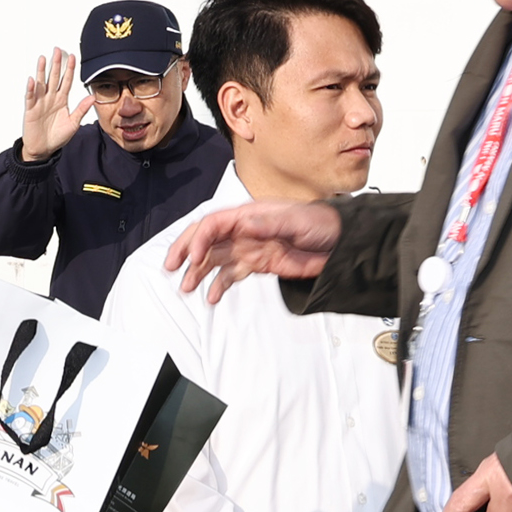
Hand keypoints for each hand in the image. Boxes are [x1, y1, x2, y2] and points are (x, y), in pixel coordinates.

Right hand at [22, 48, 81, 161]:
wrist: (44, 149)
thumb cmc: (57, 137)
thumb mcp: (73, 123)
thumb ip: (82, 109)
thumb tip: (93, 97)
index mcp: (62, 100)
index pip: (66, 81)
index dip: (69, 69)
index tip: (72, 56)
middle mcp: (51, 98)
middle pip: (54, 78)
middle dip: (56, 64)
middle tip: (57, 50)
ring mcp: (40, 103)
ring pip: (41, 84)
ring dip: (41, 71)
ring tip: (43, 59)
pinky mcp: (30, 110)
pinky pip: (30, 97)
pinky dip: (31, 89)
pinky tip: (32, 80)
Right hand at [166, 199, 342, 300]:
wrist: (341, 242)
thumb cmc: (322, 223)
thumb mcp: (298, 220)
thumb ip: (271, 223)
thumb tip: (247, 223)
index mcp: (251, 214)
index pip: (215, 224)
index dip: (199, 239)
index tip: (193, 257)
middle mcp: (246, 230)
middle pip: (207, 239)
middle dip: (187, 252)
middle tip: (171, 268)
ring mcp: (251, 248)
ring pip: (216, 259)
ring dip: (199, 272)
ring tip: (187, 288)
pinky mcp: (259, 264)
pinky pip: (232, 274)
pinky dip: (219, 285)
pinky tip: (211, 297)